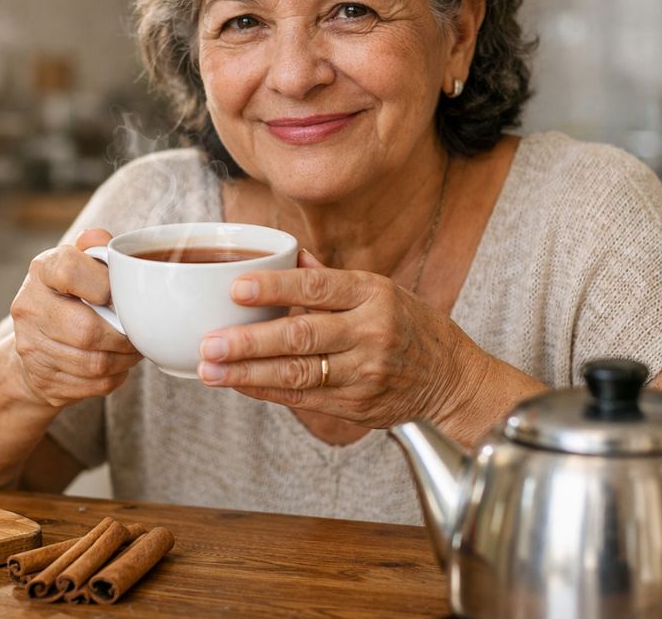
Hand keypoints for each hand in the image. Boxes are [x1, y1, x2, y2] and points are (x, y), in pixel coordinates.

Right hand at [10, 228, 141, 406]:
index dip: (103, 284)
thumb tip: (100, 238)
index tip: (118, 294)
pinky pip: (92, 385)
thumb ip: (95, 249)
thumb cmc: (70, 296)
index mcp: (41, 270)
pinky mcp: (43, 379)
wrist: (35, 343)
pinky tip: (118, 365)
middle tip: (139, 333)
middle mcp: (28, 307)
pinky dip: (115, 377)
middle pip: (85, 329)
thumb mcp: (80, 264)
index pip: (69, 270)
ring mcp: (31, 346)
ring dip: (124, 359)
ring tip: (133, 349)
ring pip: (93, 363)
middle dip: (122, 336)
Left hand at [195, 250, 486, 428]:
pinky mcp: (357, 405)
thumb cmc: (409, 327)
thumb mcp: (382, 290)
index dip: (274, 288)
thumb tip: (287, 255)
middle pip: (300, 336)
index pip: (316, 289)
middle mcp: (370, 332)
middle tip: (209, 342)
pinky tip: (238, 385)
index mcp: (373, 294)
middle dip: (248, 341)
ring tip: (210, 370)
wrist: (452, 379)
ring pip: (297, 373)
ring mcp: (364, 372)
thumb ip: (331, 279)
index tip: (235, 289)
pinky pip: (303, 398)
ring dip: (247, 373)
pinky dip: (266, 392)